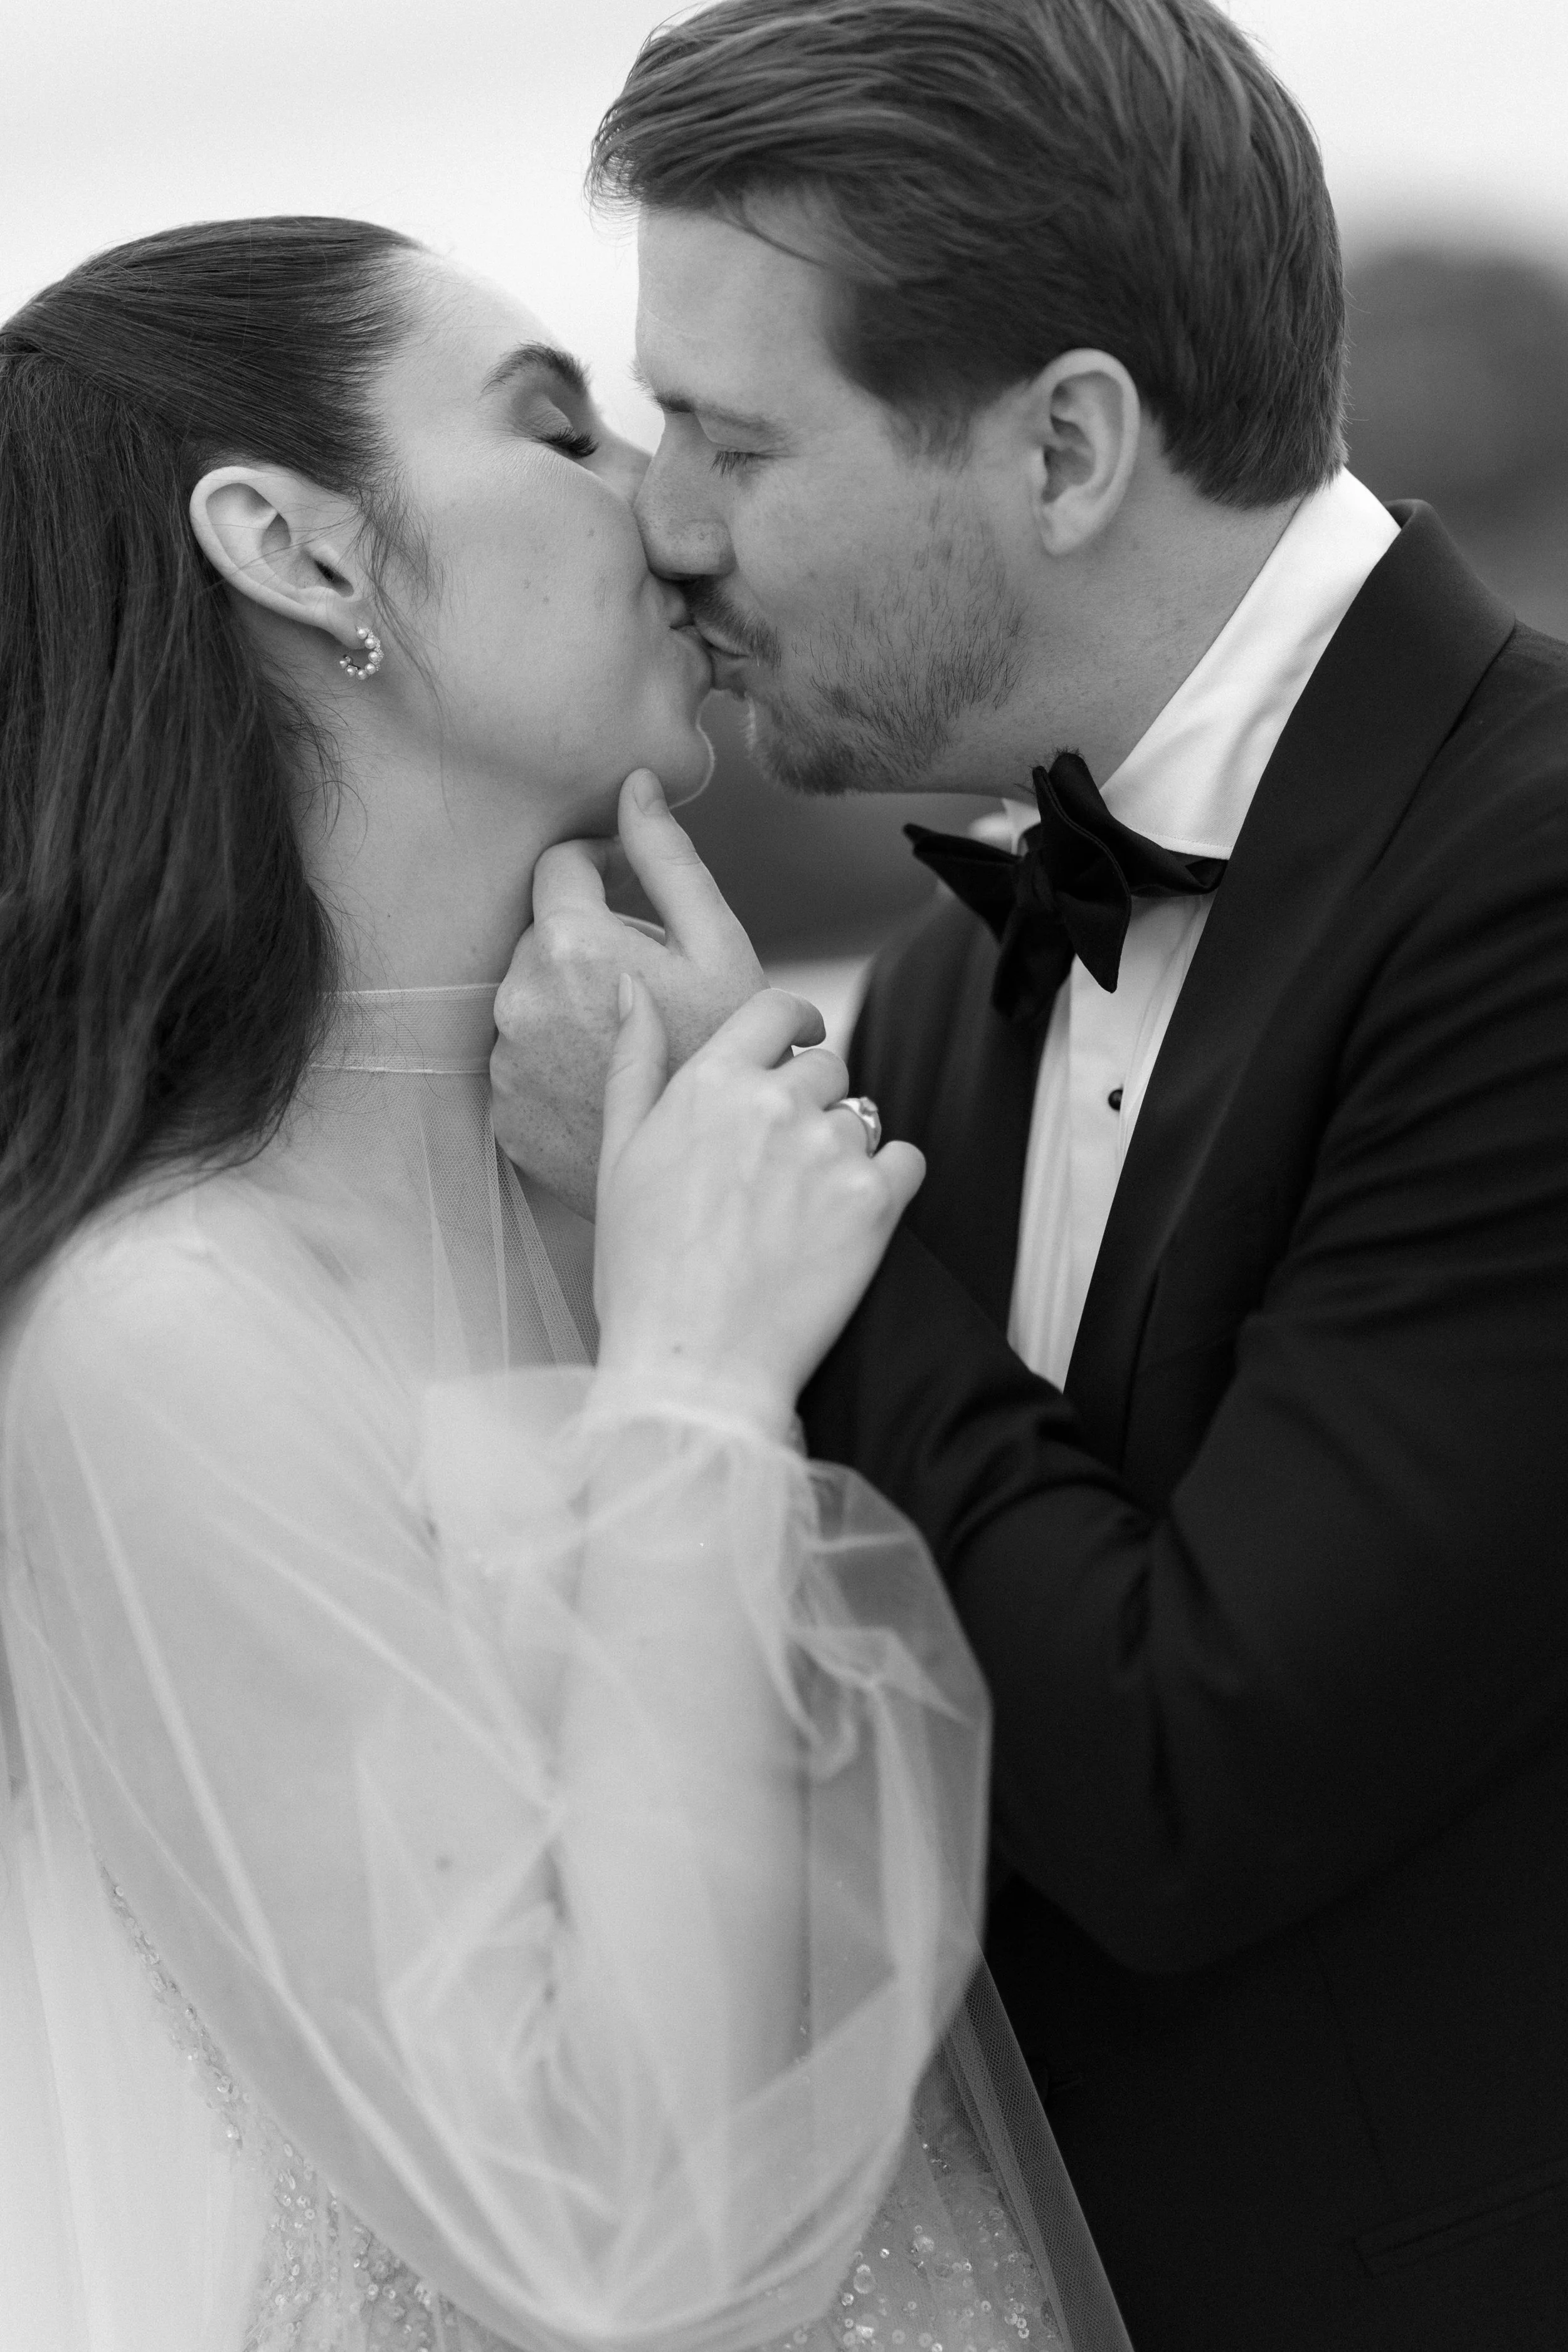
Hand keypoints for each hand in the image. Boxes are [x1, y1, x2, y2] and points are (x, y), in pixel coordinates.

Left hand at [492, 769, 771, 1215]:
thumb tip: (634, 783)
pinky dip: (558, 1061)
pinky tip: (611, 1080)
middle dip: (592, 942)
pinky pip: (523, 1062)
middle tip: (658, 981)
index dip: (603, 865)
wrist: (717, 1180)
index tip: (636, 889)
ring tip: (639, 1037)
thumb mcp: (719, 947)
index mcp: (568, 944)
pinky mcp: (502, 1115)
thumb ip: (668, 858)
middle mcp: (516, 999)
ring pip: (532, 999)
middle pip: (545, 937)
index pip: (560, 865)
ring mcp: (504, 1063)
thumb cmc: (730, 1053)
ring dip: (573, 1002)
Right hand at [594, 980, 924, 1436]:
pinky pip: (907, 1160)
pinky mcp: (875, 1201)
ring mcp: (829, 1149)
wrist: (693, 1366)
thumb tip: (632, 986)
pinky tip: (849, 1224)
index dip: (795, 1025)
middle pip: (826, 1067)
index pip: (777, 1010)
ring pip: (862, 1117)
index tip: (799, 1046)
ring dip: (843, 1150)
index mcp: (709, 1085)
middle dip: (811, 1104)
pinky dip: (888, 1185)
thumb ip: (633, 1063)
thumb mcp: (617, 1158)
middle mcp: (774, 1102)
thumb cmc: (643, 1273)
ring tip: (802, 1213)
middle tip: (780, 1171)